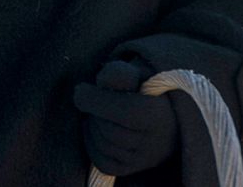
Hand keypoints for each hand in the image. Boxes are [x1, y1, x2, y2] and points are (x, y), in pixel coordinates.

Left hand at [73, 59, 178, 176]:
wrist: (161, 116)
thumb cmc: (142, 90)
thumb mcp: (135, 74)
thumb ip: (120, 74)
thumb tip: (103, 80)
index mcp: (159, 115)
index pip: (125, 112)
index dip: (96, 100)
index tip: (81, 88)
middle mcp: (156, 142)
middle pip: (110, 130)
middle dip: (94, 112)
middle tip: (92, 99)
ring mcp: (145, 159)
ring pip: (104, 145)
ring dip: (92, 126)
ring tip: (97, 112)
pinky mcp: (133, 168)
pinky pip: (103, 162)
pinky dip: (92, 145)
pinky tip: (94, 129)